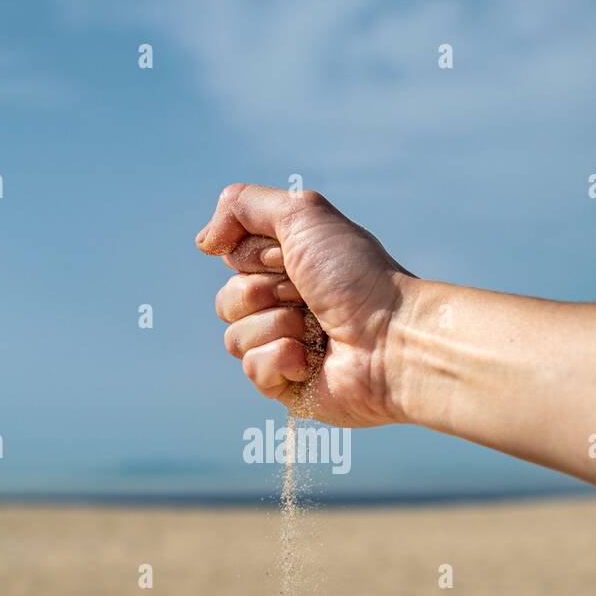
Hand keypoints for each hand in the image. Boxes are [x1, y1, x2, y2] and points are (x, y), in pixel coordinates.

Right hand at [195, 183, 417, 426]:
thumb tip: (203, 243)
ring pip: (234, 337)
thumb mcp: (301, 214)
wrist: (392, 337)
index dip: (258, 257)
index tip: (294, 258)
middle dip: (264, 291)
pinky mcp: (288, 388)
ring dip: (276, 325)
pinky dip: (282, 358)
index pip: (234, 260)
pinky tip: (314, 360)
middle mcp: (286, 308)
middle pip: (227, 299)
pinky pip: (252, 369)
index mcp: (290, 268)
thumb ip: (242, 207)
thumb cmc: (356, 277)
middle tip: (307, 295)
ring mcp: (285, 350)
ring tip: (316, 329)